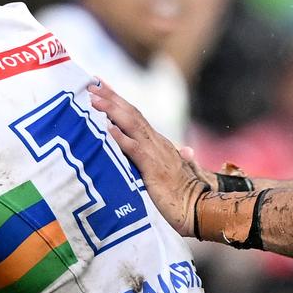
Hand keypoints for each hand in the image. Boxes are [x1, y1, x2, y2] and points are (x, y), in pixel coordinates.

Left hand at [89, 79, 210, 235]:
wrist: (202, 208)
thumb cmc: (186, 195)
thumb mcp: (177, 174)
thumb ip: (179, 161)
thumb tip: (187, 151)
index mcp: (158, 144)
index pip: (135, 116)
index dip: (118, 101)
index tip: (101, 88)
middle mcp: (157, 143)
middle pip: (131, 114)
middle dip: (111, 98)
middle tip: (91, 84)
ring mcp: (156, 154)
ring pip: (132, 125)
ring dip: (112, 111)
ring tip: (94, 100)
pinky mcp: (153, 170)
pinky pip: (136, 150)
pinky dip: (122, 138)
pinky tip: (108, 129)